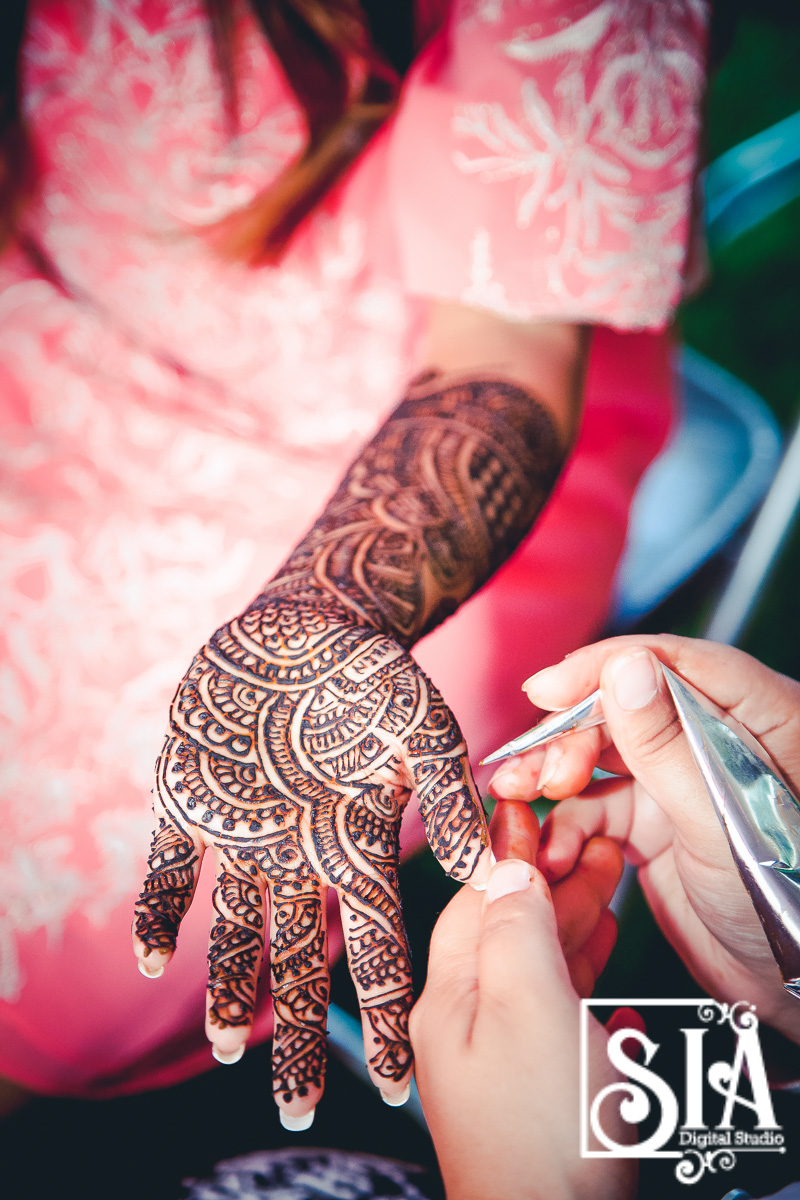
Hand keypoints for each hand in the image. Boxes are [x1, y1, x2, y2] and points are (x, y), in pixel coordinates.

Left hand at [132, 594, 490, 1124]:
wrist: (306, 627)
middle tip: (292, 1108)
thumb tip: (482, 864)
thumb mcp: (423, 727)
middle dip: (298, 1031)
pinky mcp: (191, 803)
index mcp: (356, 847)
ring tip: (227, 1045)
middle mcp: (300, 857)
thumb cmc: (374, 674)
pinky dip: (161, 911)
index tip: (397, 1082)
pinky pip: (172, 870)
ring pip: (235, 930)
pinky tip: (151, 955)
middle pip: (303, 960)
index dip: (389, 1015)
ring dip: (231, 986)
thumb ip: (442, 792)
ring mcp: (244, 835)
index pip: (379, 947)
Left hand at [410, 800, 632, 1199]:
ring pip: (540, 974)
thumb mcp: (527, 1006)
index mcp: (450, 996)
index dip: (507, 852)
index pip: (475, 900)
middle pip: (511, 932)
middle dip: (554, 884)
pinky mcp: (539, 1094)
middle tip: (598, 845)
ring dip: (577, 928)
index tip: (532, 809)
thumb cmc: (538, 1129)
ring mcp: (503, 1061)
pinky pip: (562, 1023)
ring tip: (611, 888)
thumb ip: (516, 929)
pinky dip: (588, 991)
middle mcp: (468, 1024)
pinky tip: (614, 989)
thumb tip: (508, 866)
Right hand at [490, 635, 799, 1043]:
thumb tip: (625, 667)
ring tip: (515, 794)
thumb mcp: (721, 819)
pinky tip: (550, 848)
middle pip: (625, 705)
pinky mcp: (655, 823)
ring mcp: (682, 780)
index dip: (604, 668)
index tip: (548, 689)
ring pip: (601, 754)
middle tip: (531, 768)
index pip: (674, 662)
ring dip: (553, 774)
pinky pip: (597, 807)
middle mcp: (716, 738)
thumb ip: (669, 744)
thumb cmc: (791, 905)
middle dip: (568, 734)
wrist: (791, 988)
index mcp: (760, 716)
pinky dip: (565, 824)